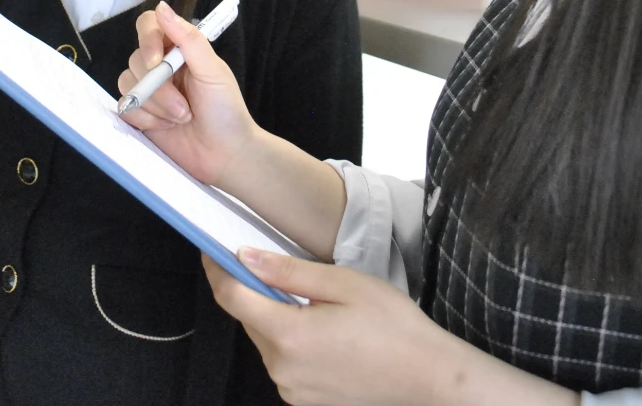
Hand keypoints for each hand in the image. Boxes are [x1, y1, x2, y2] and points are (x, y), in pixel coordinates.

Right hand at [117, 2, 261, 188]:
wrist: (225, 155)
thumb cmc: (226, 111)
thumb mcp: (213, 71)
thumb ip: (188, 39)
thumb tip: (162, 7)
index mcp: (180, 50)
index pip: (149, 26)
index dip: (147, 41)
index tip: (157, 62)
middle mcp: (160, 67)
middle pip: (136, 59)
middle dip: (160, 88)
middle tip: (184, 108)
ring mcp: (148, 90)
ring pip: (127, 83)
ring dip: (155, 105)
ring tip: (180, 118)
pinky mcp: (139, 114)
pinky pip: (125, 107)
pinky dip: (146, 119)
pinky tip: (167, 127)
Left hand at [205, 251, 580, 405]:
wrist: (427, 375)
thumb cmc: (394, 328)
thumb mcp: (342, 284)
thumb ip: (288, 271)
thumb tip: (246, 257)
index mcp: (290, 335)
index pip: (231, 298)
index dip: (218, 269)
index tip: (213, 250)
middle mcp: (282, 368)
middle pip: (248, 318)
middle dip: (254, 291)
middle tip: (275, 267)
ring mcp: (291, 388)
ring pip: (266, 339)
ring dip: (276, 317)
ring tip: (315, 304)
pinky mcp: (302, 398)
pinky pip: (283, 361)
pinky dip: (291, 340)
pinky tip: (323, 330)